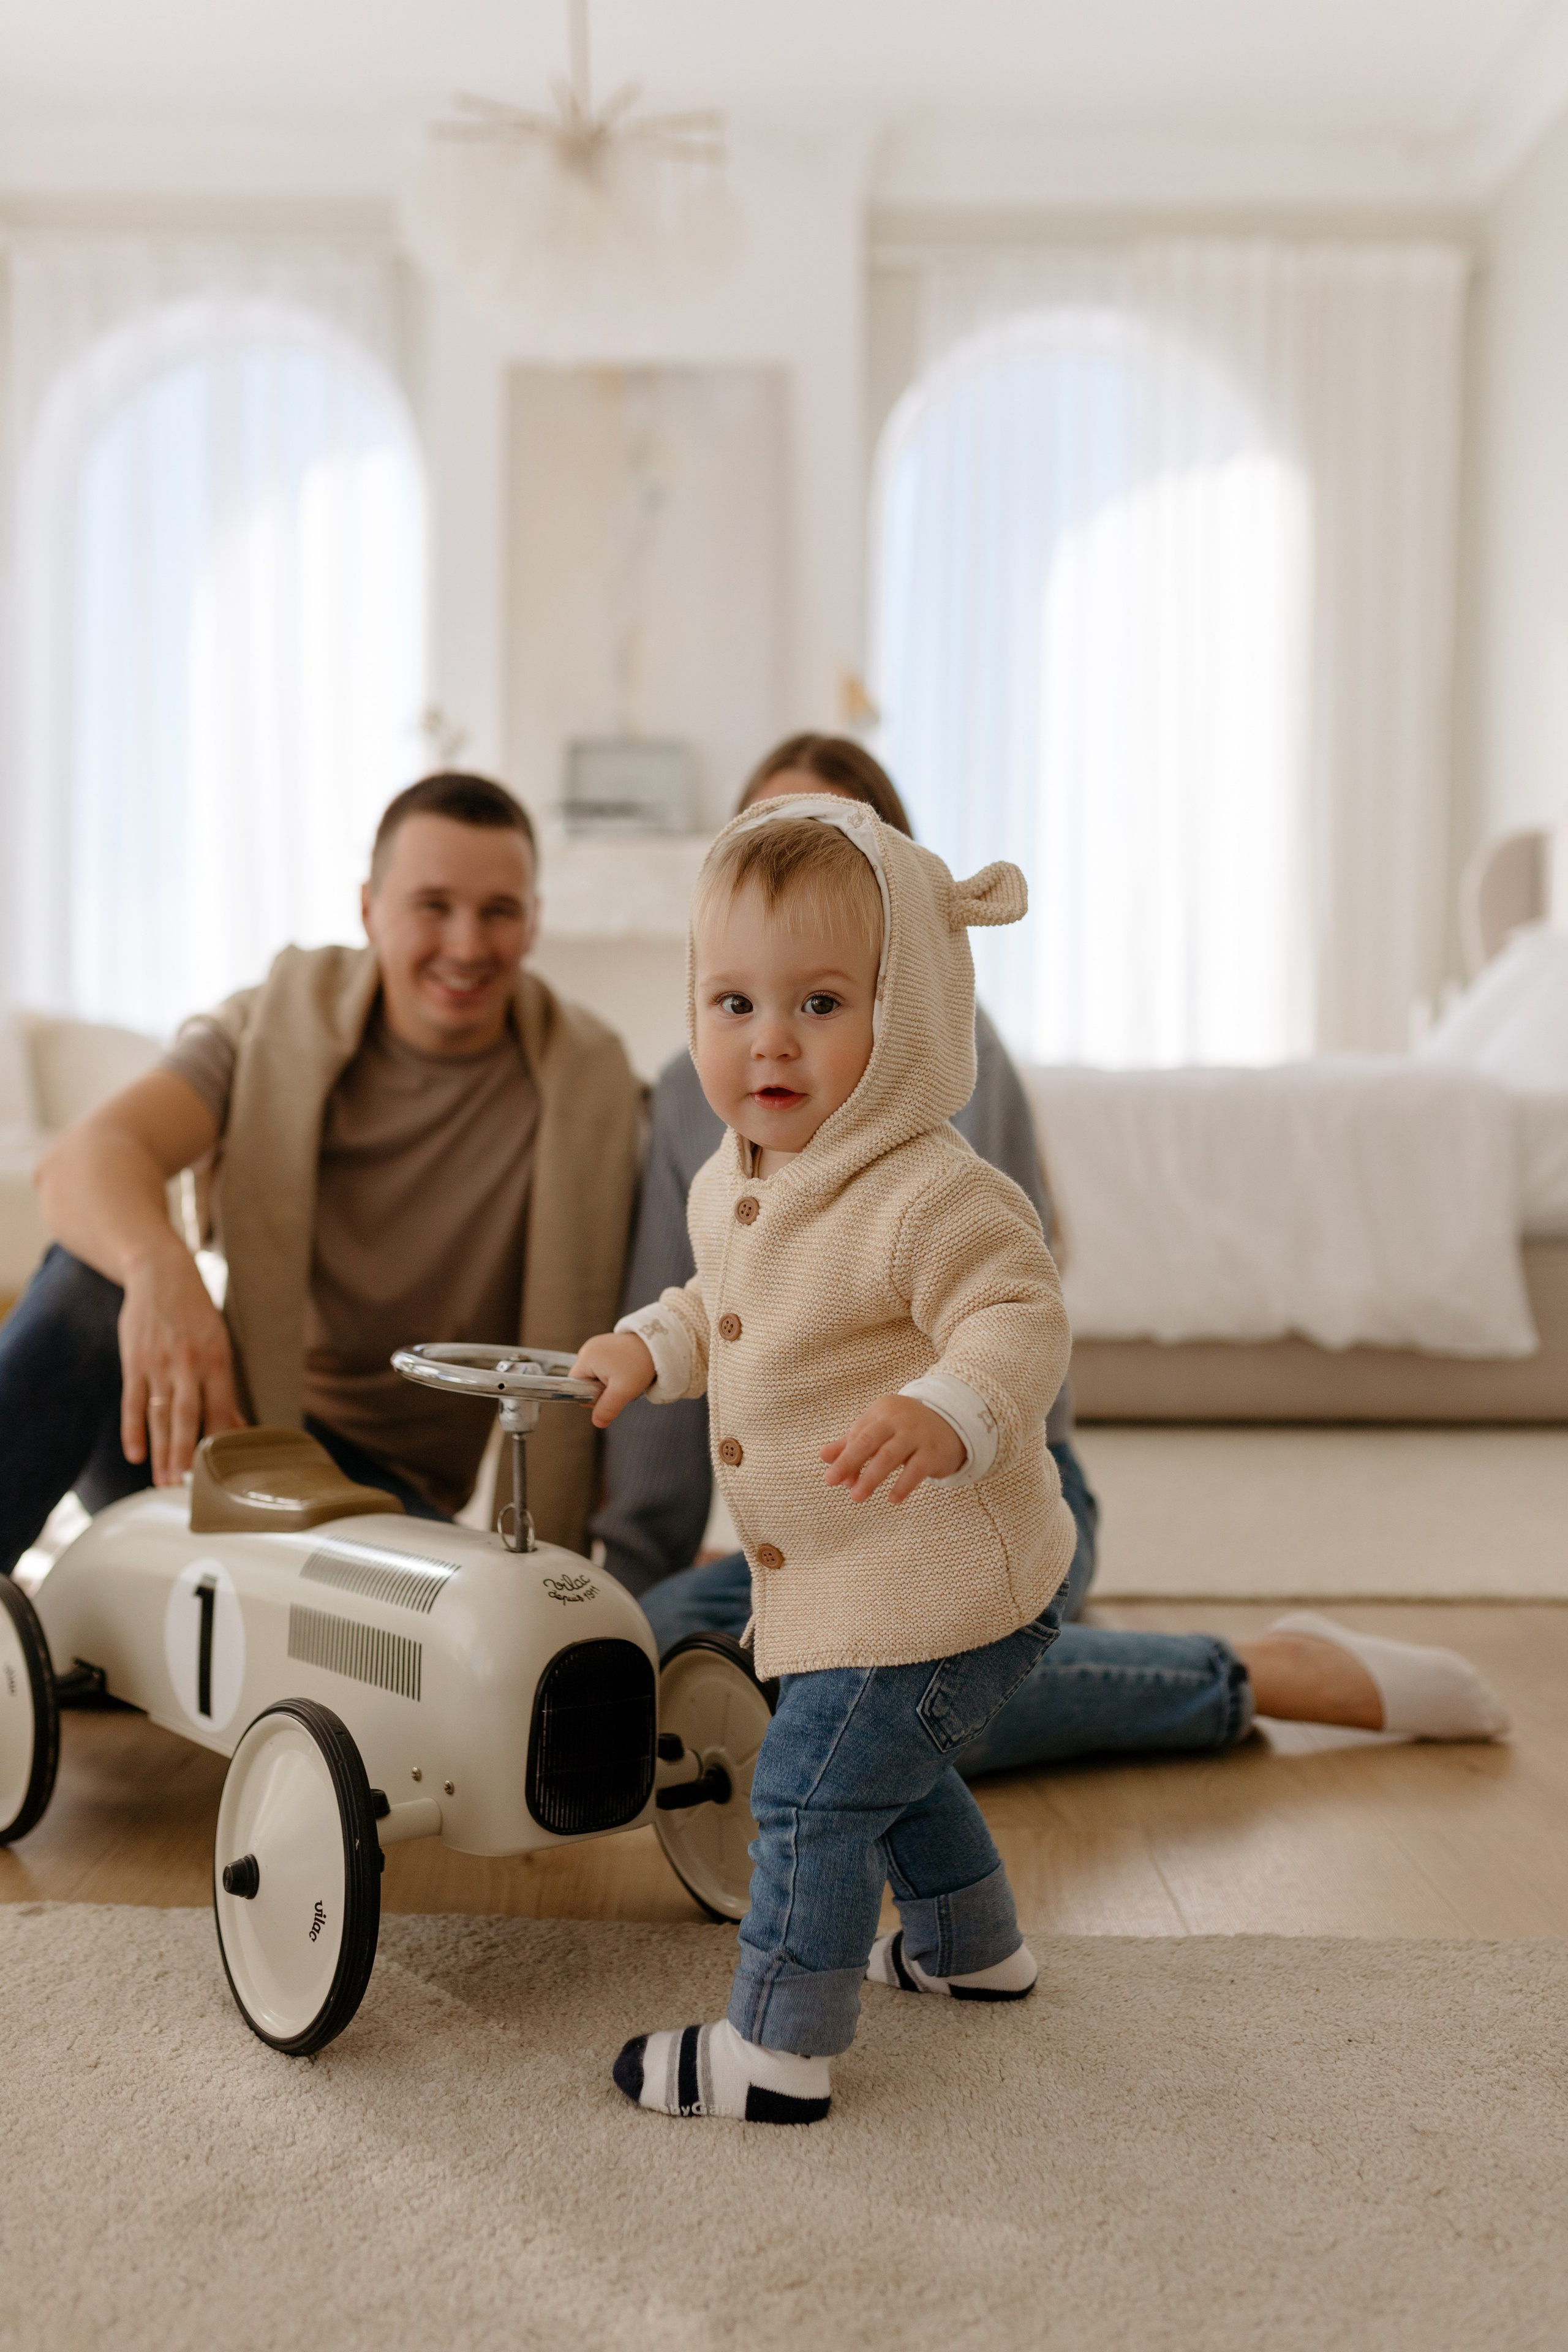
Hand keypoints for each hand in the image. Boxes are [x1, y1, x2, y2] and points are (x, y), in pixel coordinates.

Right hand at [118, 1243, 243, 1484]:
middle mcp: (188, 1363)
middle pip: (187, 1415)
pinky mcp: (134, 1360)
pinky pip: (132, 1399)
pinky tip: (134, 1452)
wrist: (161, 1273)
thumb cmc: (196, 1314)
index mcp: (217, 1359)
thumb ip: (223, 1387)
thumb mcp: (219, 1343)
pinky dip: (132, 1427)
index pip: (219, 1407)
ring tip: (162, 1480)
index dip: (219, 1440)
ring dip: (160, 1449)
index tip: (223, 1471)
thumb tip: (236, 1426)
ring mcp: (158, 1363)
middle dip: (185, 1453)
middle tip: (185, 1487)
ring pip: (159, 1413)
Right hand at [571, 1331, 655, 1427]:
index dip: (589, 1395)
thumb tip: (597, 1423)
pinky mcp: (607, 1346)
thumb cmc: (639, 1365)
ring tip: (626, 1378)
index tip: (608, 1394)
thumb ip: (607, 1408)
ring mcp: (598, 1345)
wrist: (658, 1345)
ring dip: (609, 1382)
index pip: (575, 1384)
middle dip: (601, 1389)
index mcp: (586, 1357)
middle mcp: (588, 1349)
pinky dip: (614, 1374)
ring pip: (596, 1375)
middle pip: (585, 1380)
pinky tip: (627, 1371)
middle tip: (620, 1387)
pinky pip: (604, 1366)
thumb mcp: (623, 1391)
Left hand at [821, 1395, 963, 1503]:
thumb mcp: (880, 1430)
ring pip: (890, 1456)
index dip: (844, 1458)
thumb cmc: (906, 1429)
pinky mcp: (933, 1451)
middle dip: (850, 1462)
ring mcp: (917, 1434)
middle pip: (869, 1441)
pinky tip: (893, 1499)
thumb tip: (824, 1457)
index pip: (858, 1435)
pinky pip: (916, 1470)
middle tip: (832, 1482)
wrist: (953, 1421)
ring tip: (857, 1497)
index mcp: (881, 1412)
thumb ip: (851, 1443)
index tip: (833, 1478)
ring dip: (871, 1477)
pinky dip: (903, 1485)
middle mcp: (898, 1419)